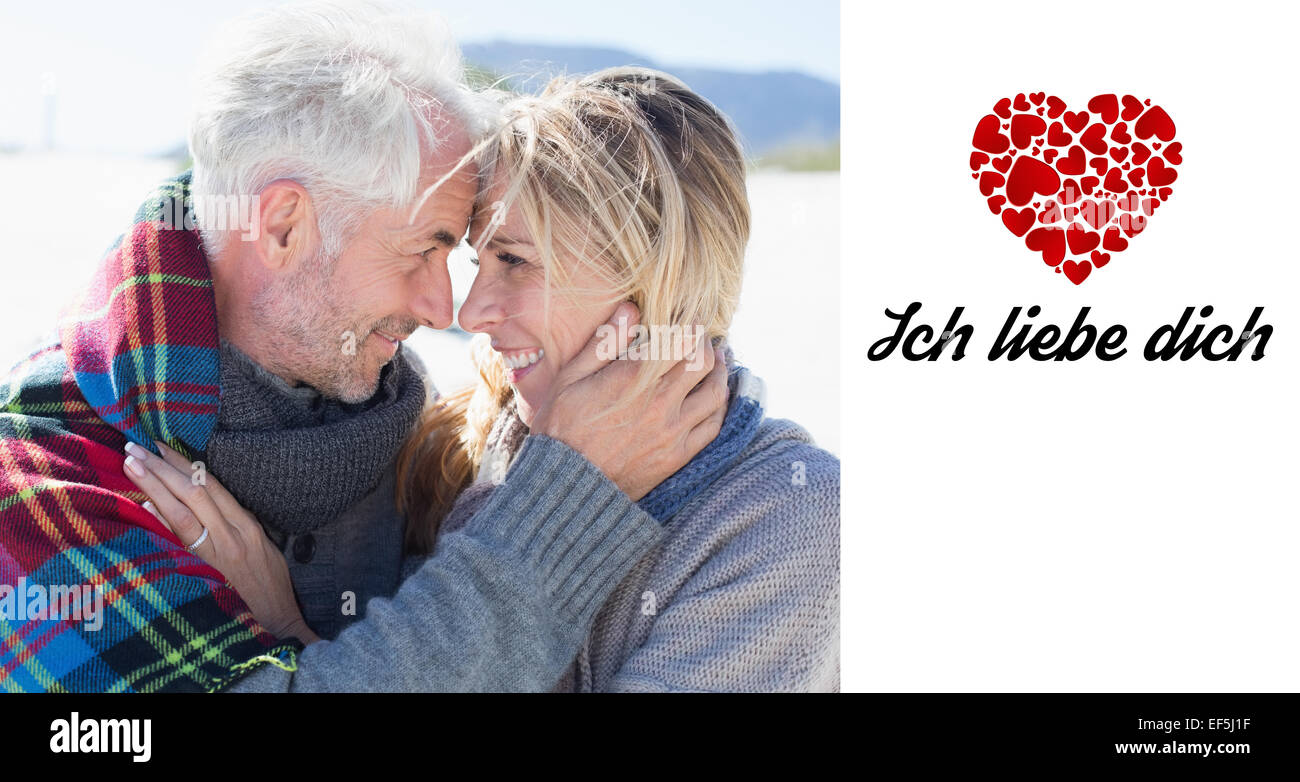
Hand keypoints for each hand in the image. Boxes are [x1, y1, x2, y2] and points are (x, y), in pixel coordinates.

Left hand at [122, 441, 319, 645]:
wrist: (278, 620)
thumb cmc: (268, 583)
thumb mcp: (259, 544)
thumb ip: (228, 523)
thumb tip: (192, 503)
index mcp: (245, 524)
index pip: (209, 484)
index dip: (182, 463)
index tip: (158, 445)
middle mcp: (231, 534)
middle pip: (193, 492)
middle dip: (161, 467)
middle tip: (133, 446)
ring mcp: (217, 554)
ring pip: (183, 512)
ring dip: (155, 485)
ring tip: (131, 463)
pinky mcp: (207, 573)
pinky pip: (181, 542)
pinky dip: (161, 522)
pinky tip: (143, 506)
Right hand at [530, 302, 729, 500]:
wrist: (567, 485)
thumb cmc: (560, 428)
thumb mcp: (570, 378)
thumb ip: (604, 342)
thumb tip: (631, 309)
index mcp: (634, 377)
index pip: (682, 339)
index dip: (693, 325)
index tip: (692, 319)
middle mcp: (660, 402)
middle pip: (704, 361)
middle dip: (707, 344)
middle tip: (704, 338)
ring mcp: (673, 431)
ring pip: (716, 392)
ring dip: (721, 372)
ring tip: (718, 361)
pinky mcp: (678, 455)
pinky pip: (713, 425)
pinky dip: (720, 406)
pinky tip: (715, 397)